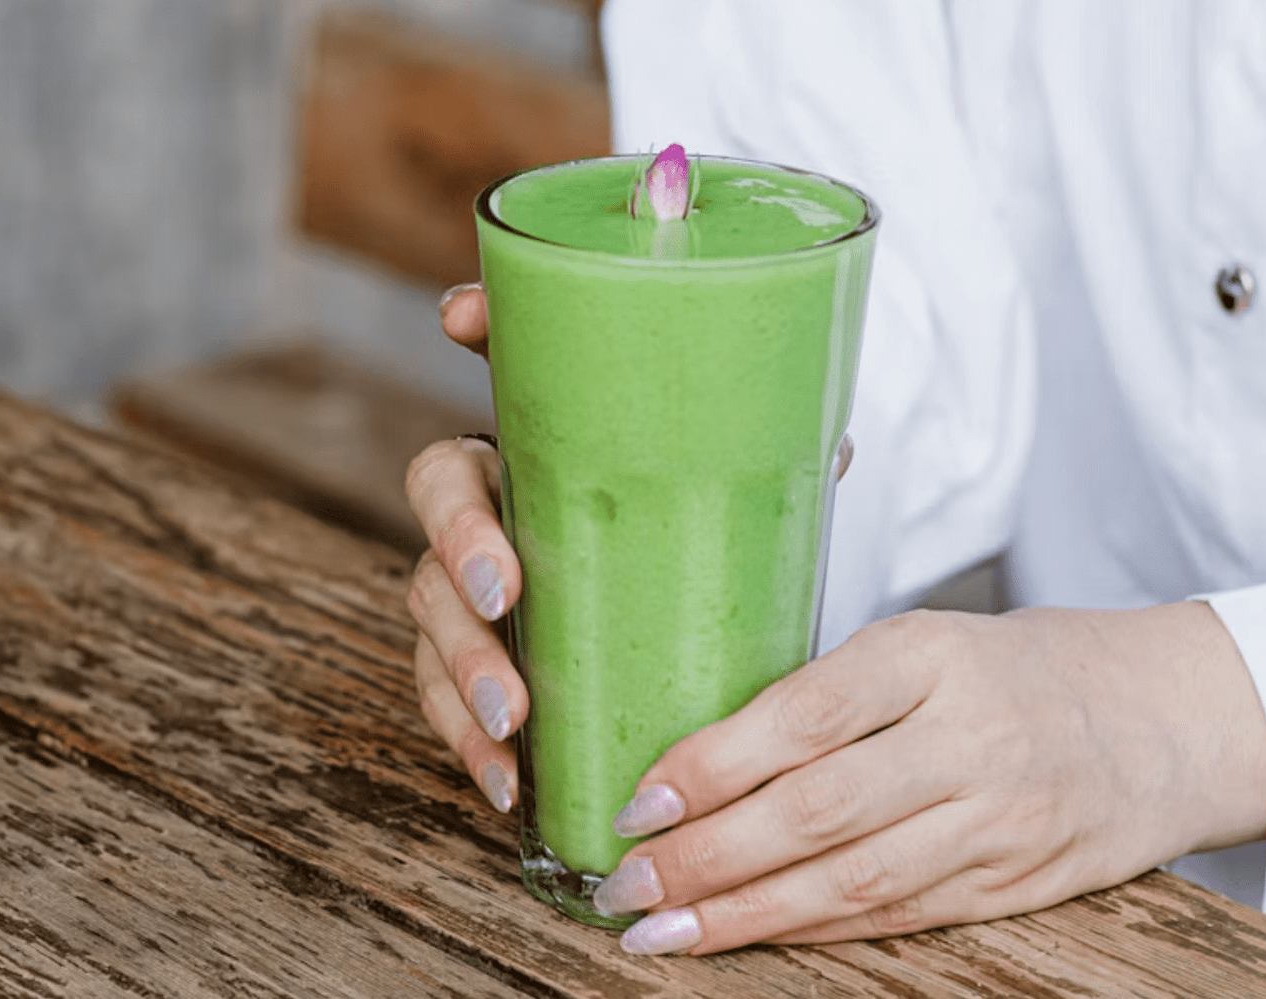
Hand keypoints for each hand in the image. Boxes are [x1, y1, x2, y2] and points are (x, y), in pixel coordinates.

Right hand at [407, 281, 853, 819]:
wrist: (690, 616)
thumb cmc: (702, 533)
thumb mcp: (738, 491)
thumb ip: (773, 463)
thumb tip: (837, 448)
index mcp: (550, 435)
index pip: (497, 361)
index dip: (472, 327)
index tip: (460, 322)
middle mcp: (497, 497)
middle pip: (438, 492)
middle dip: (458, 536)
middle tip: (503, 590)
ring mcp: (476, 582)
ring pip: (429, 606)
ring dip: (459, 664)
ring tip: (512, 720)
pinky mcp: (478, 662)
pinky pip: (445, 698)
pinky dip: (467, 742)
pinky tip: (506, 781)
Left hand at [590, 602, 1265, 953]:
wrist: (1159, 718)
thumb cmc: (1011, 668)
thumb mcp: (923, 643)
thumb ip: (827, 694)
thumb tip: (697, 758)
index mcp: (931, 655)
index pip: (806, 714)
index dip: (714, 765)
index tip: (639, 801)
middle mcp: (968, 738)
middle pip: (819, 811)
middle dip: (708, 856)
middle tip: (625, 882)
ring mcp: (997, 821)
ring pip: (851, 881)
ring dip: (744, 915)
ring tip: (660, 932)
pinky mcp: (1013, 886)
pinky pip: (895, 916)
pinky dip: (810, 932)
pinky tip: (743, 939)